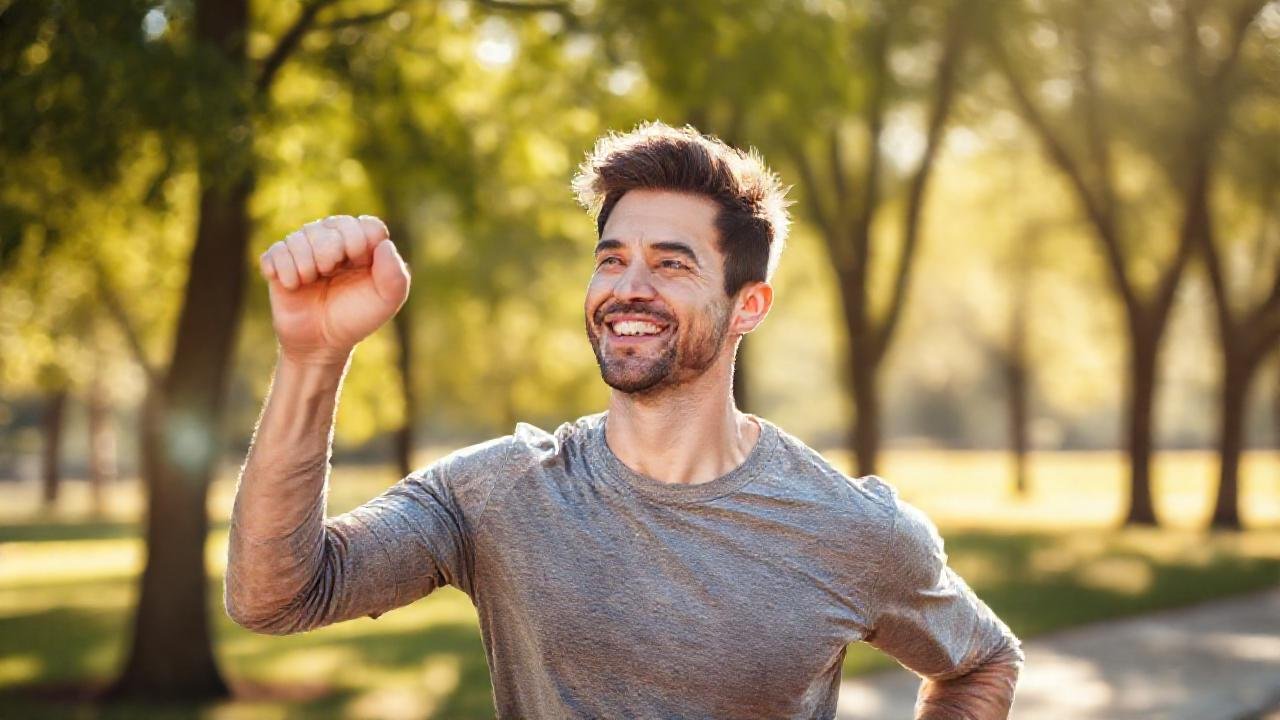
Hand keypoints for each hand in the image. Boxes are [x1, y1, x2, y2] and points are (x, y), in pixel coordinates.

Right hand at [259, 215, 409, 363]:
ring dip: (305, 261)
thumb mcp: (385, 303)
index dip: (361, 241)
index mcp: (363, 247)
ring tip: (309, 280)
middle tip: (328, 271)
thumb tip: (384, 243)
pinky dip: (284, 269)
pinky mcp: (278, 262)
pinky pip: (275, 251)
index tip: (359, 263)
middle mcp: (333, 241)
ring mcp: (304, 250)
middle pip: (332, 224)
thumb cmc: (354, 318)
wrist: (320, 343)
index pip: (367, 225)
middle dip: (329, 248)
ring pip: (300, 235)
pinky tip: (292, 285)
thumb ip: (396, 276)